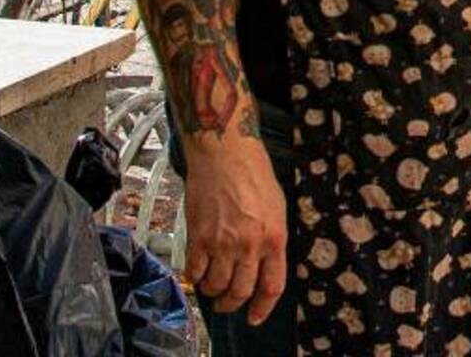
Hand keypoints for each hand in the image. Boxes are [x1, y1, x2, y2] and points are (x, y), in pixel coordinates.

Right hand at [182, 134, 288, 324]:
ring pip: (215, 285)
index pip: (272, 285)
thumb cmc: (253, 175)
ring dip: (212, 291)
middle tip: (226, 304)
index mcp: (275, 238)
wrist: (225, 154)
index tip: (255, 316)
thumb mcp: (276, 208)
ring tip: (211, 286)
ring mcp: (223, 242)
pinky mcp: (198, 237)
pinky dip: (194, 277)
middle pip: (241, 291)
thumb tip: (264, 263)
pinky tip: (196, 271)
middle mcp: (250, 245)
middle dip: (232, 303)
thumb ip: (271, 238)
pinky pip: (193, 271)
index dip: (263, 306)